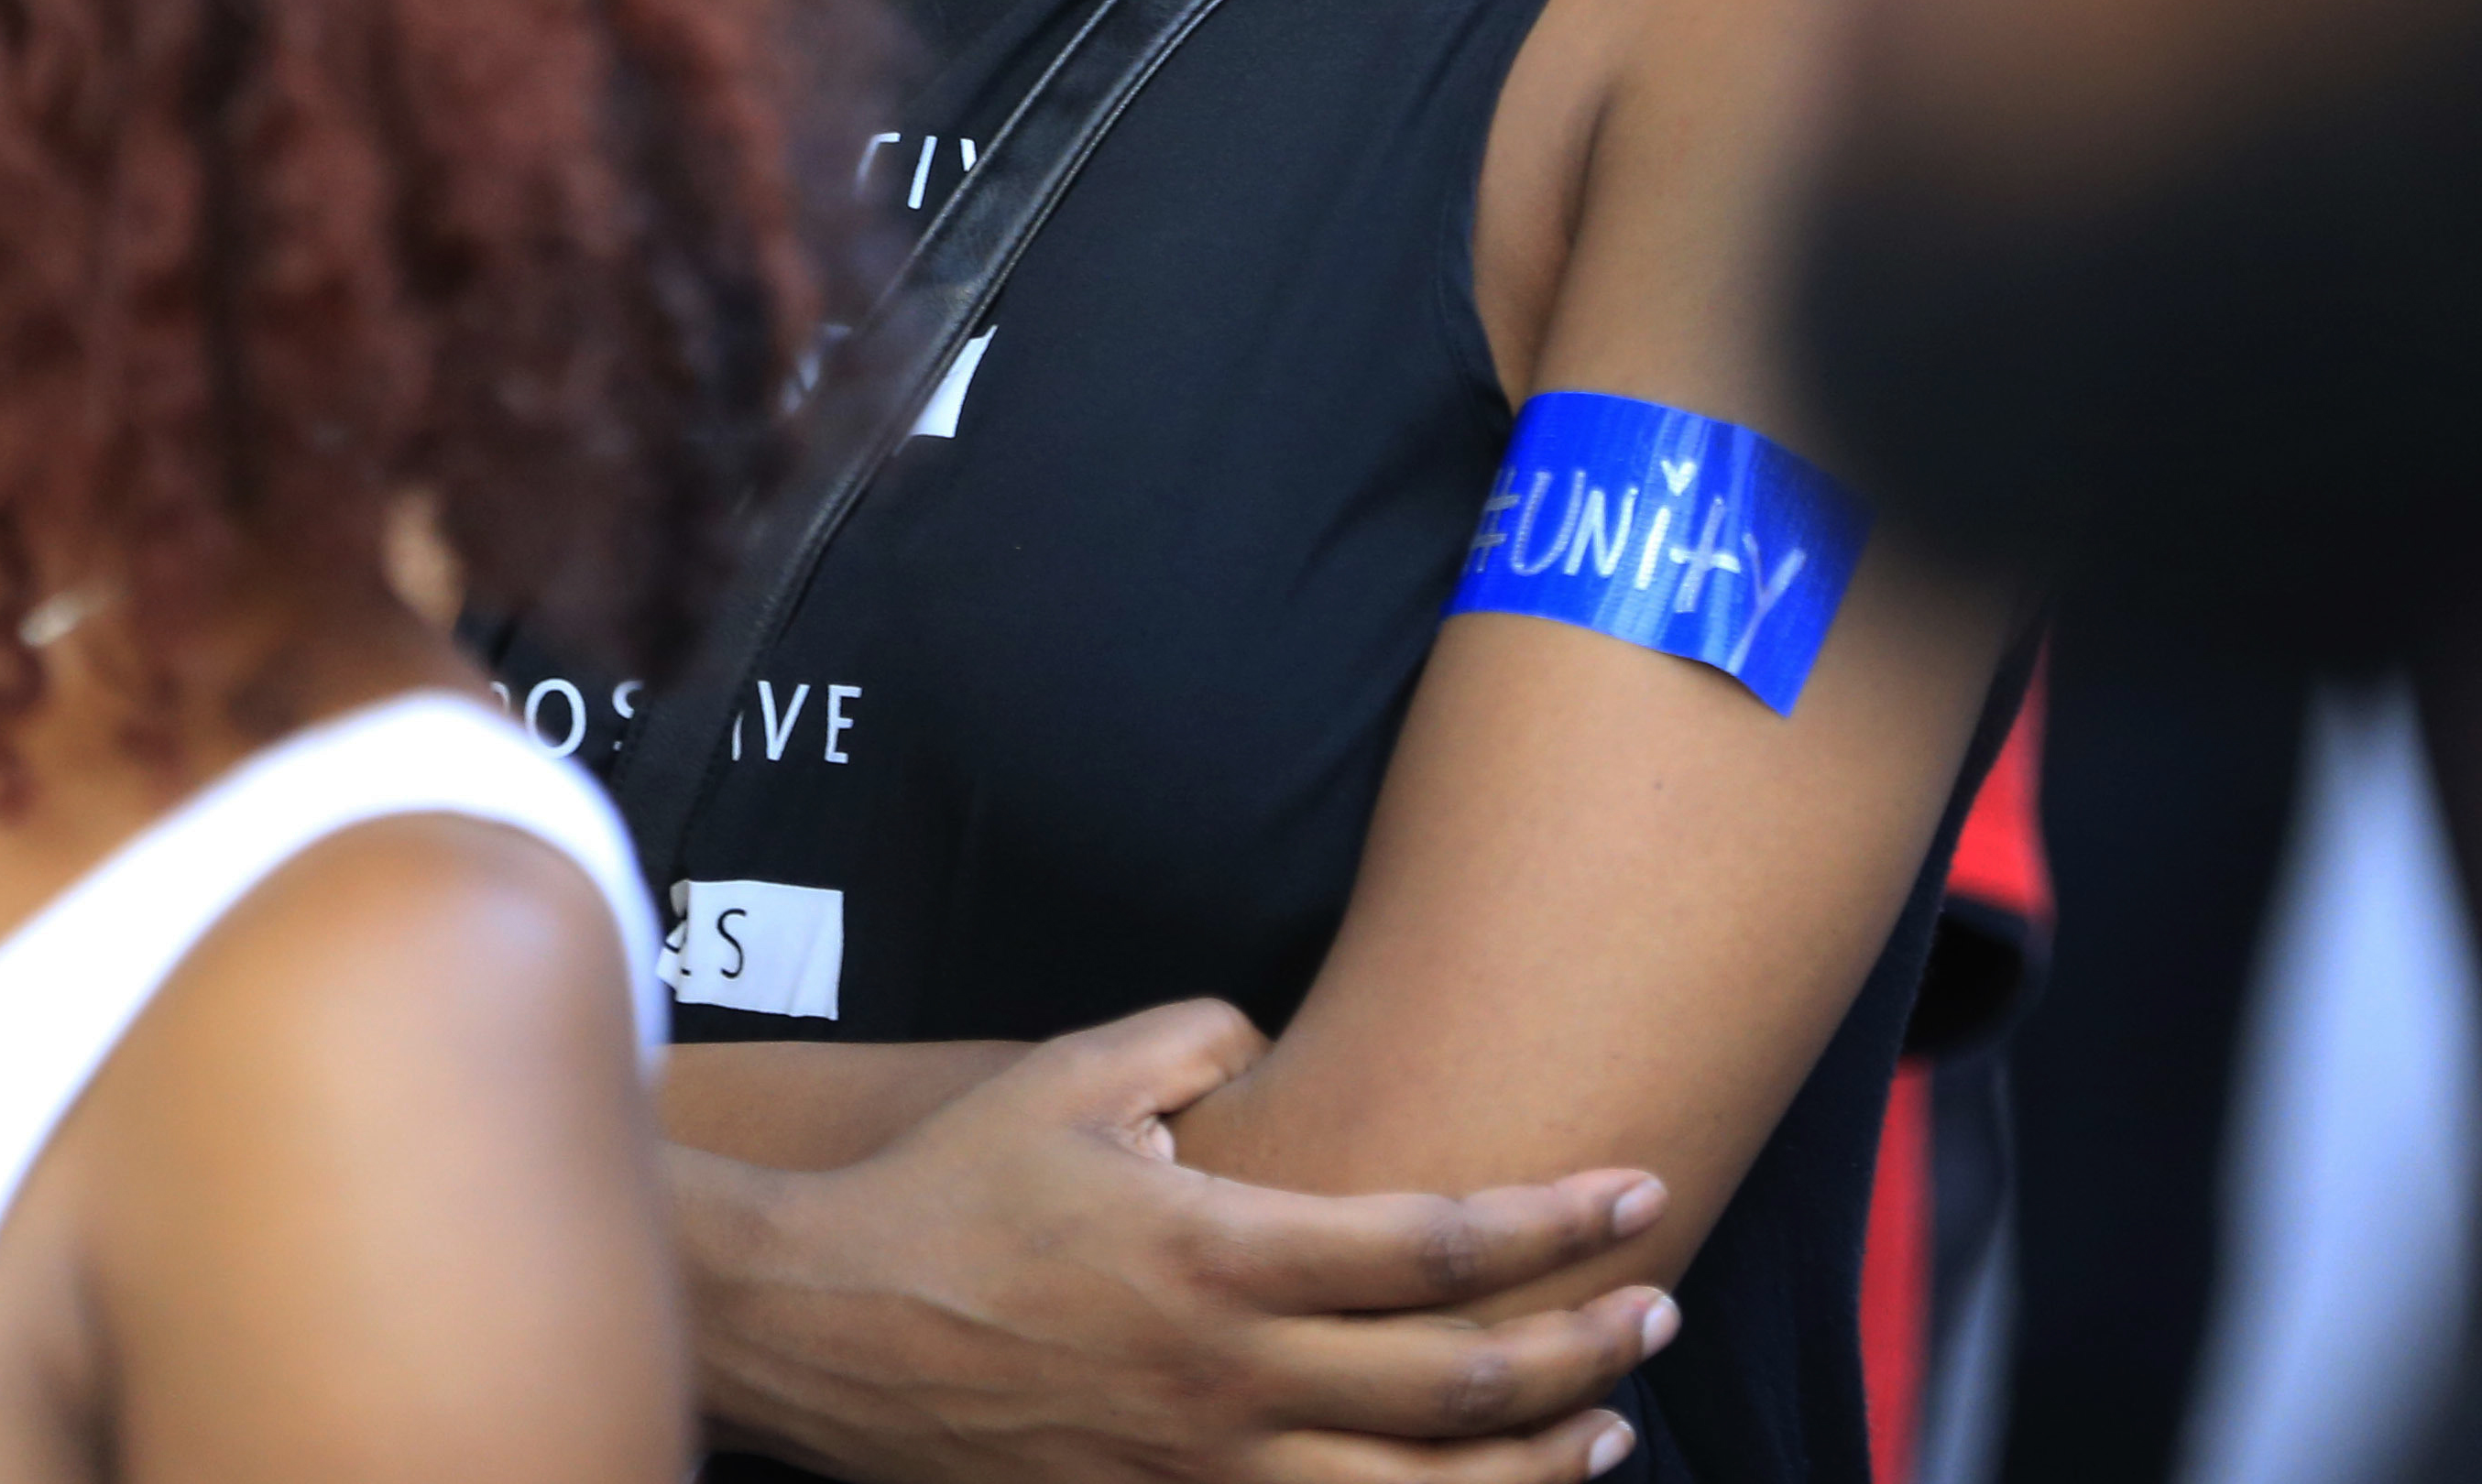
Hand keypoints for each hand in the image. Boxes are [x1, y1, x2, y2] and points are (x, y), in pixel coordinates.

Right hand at [687, 999, 1679, 1483]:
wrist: (822, 1330)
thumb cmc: (951, 1189)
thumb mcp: (1074, 1074)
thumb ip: (1202, 1040)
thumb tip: (1276, 1046)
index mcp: (1221, 1253)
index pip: (1437, 1243)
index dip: (1557, 1223)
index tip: (1639, 1193)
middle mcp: (1229, 1379)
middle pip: (1458, 1389)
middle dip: (1583, 1353)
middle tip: (1659, 1315)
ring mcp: (1196, 1473)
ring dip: (1529, 1470)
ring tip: (1603, 1435)